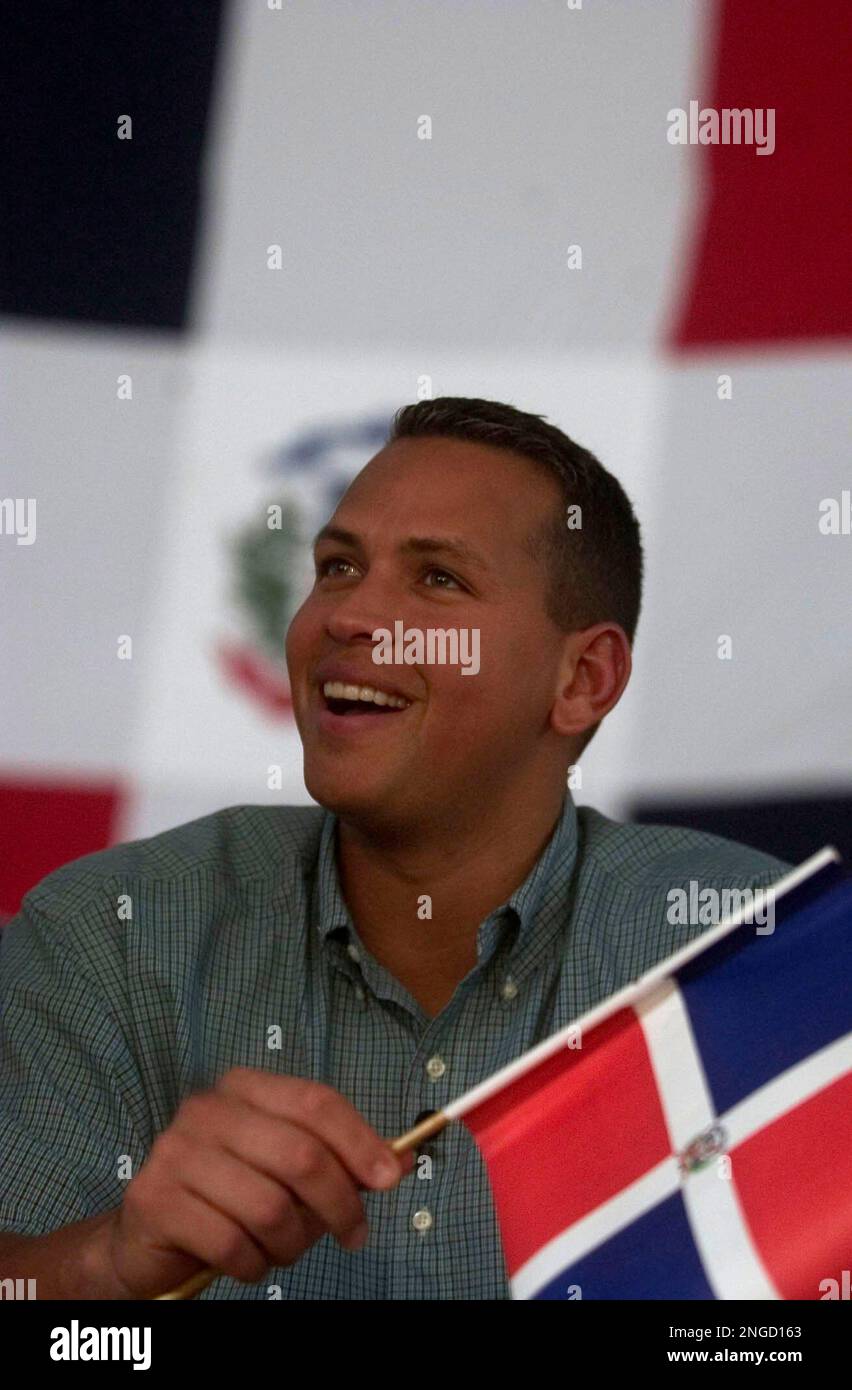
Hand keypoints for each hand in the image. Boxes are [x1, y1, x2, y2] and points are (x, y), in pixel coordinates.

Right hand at [107, 1069, 409, 1296]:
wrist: (148, 1237)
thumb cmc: (229, 1198)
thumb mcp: (288, 1173)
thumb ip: (341, 1162)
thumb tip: (404, 1159)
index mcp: (243, 1088)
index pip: (315, 1102)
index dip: (360, 1141)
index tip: (390, 1178)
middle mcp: (206, 1110)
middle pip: (300, 1154)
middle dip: (340, 1204)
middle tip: (354, 1235)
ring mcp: (175, 1152)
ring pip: (269, 1207)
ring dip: (293, 1243)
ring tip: (286, 1249)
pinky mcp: (155, 1199)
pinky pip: (231, 1243)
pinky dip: (254, 1264)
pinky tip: (250, 1261)